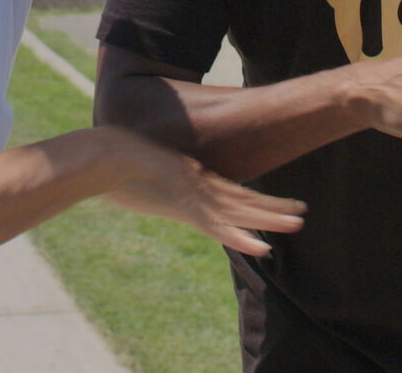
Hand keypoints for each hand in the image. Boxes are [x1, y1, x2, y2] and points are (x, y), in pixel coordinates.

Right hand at [101, 130, 306, 256]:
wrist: (100, 154)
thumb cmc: (107, 162)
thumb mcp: (131, 171)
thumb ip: (143, 177)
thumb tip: (136, 180)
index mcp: (186, 176)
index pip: (227, 190)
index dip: (251, 200)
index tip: (273, 206)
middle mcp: (196, 183)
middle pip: (241, 198)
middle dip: (271, 207)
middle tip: (301, 211)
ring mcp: (192, 193)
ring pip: (240, 209)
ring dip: (270, 217)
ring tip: (299, 221)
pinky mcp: (185, 205)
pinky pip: (219, 227)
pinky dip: (242, 237)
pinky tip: (262, 247)